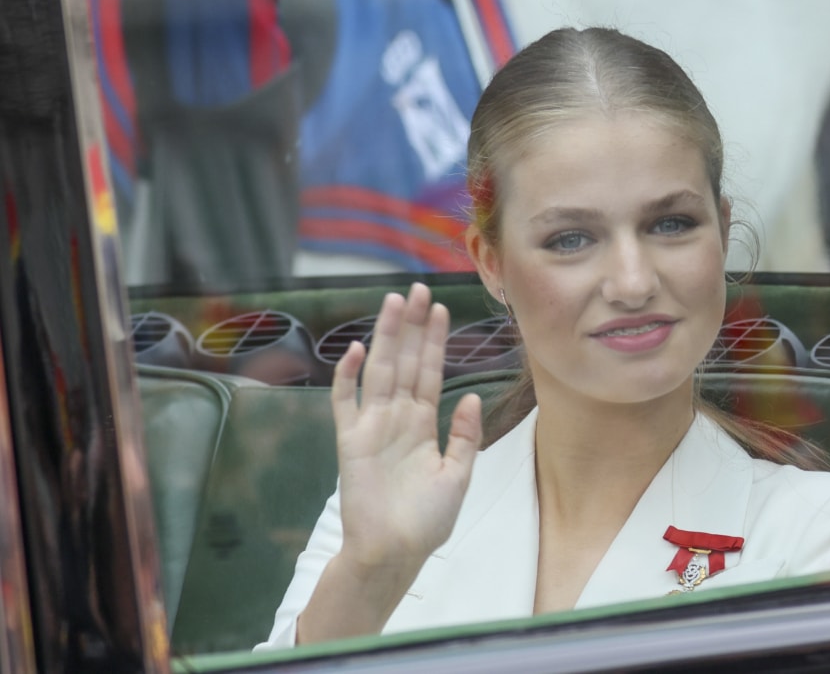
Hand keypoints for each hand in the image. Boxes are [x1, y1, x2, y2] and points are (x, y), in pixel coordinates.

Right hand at [330, 283, 481, 572]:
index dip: (434, 341)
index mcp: (423, 424)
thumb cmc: (426, 521)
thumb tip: (470, 397)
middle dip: (411, 326)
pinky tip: (356, 350)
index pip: (429, 372)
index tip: (440, 308)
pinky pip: (346, 403)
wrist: (395, 553)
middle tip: (415, 289)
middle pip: (404, 361)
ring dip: (386, 337)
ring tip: (392, 303)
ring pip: (379, 371)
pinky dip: (349, 377)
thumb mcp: (458, 475)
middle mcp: (397, 418)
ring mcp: (372, 427)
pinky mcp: (351, 442)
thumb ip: (464, 437)